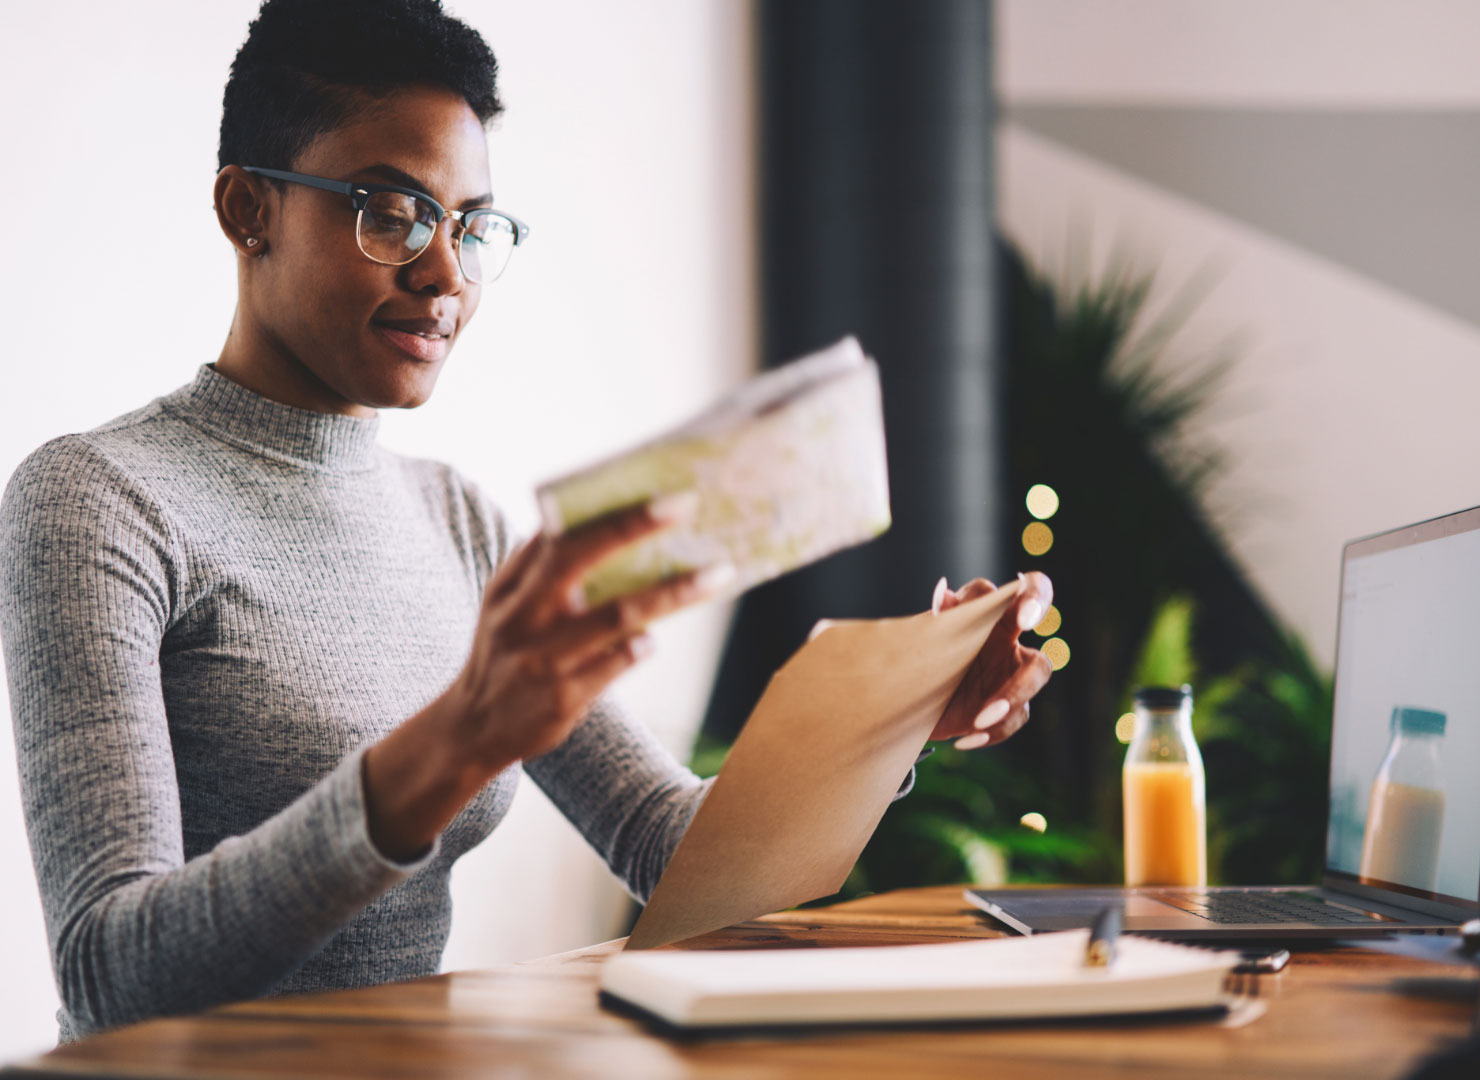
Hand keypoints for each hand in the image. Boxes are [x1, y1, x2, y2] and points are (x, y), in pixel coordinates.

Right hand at [443, 493, 733, 768]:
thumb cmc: (506, 654)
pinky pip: (616, 663)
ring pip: (615, 615)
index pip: (558, 534)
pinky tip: (651, 640)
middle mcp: (521, 616)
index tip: (658, 493)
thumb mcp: (505, 606)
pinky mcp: (562, 696)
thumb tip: (589, 520)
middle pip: (580, 559)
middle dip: (633, 527)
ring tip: (716, 575)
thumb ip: (538, 566)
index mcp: (509, 586)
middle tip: (685, 506)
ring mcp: (542, 658)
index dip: (607, 510)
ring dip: (671, 592)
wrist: (472, 729)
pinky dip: (640, 647)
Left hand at [927, 572, 1053, 749]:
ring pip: (1036, 674)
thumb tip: (943, 592)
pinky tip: (967, 739)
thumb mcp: (920, 641)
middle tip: (1023, 630)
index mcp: (989, 612)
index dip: (1031, 597)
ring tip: (979, 720)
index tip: (1024, 619)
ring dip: (1012, 697)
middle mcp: (1006, 636)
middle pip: (1038, 618)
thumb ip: (936, 620)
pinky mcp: (1009, 706)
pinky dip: (993, 732)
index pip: (1022, 588)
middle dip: (1035, 626)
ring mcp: (1012, 671)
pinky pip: (1015, 718)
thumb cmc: (915, 662)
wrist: (903, 705)